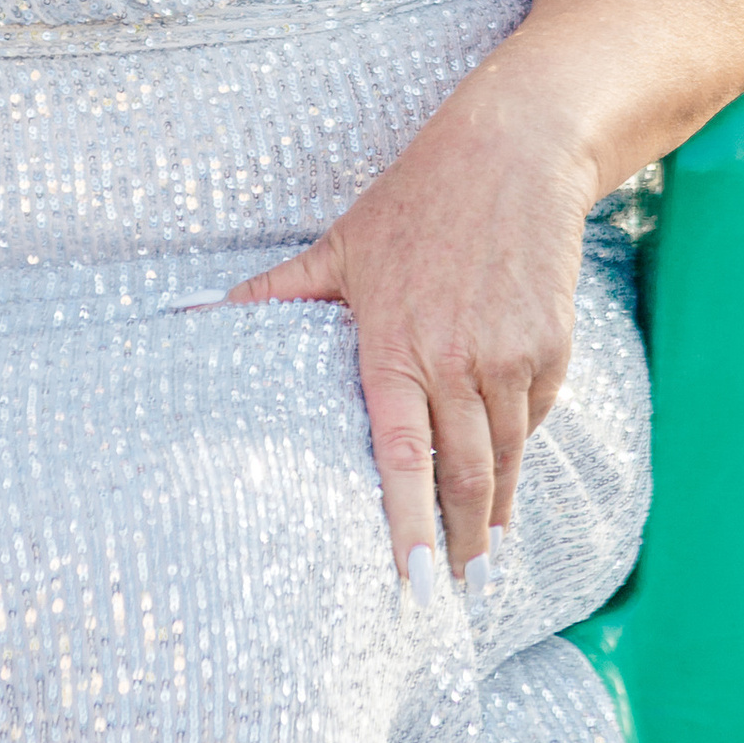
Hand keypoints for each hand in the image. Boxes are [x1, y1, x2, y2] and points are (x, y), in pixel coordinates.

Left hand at [228, 58, 595, 587]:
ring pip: (505, 456)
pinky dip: (520, 443)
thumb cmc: (416, 200)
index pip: (401, 458)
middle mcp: (455, 361)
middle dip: (463, 542)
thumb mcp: (341, 246)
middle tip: (455, 589)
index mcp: (394, 346)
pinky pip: (534, 415)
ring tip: (485, 546)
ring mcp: (510, 356)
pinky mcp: (551, 346)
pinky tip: (507, 465)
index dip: (406, 527)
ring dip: (496, 508)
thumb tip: (192, 309)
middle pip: (464, 476)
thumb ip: (277, 293)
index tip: (411, 583)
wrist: (513, 152)